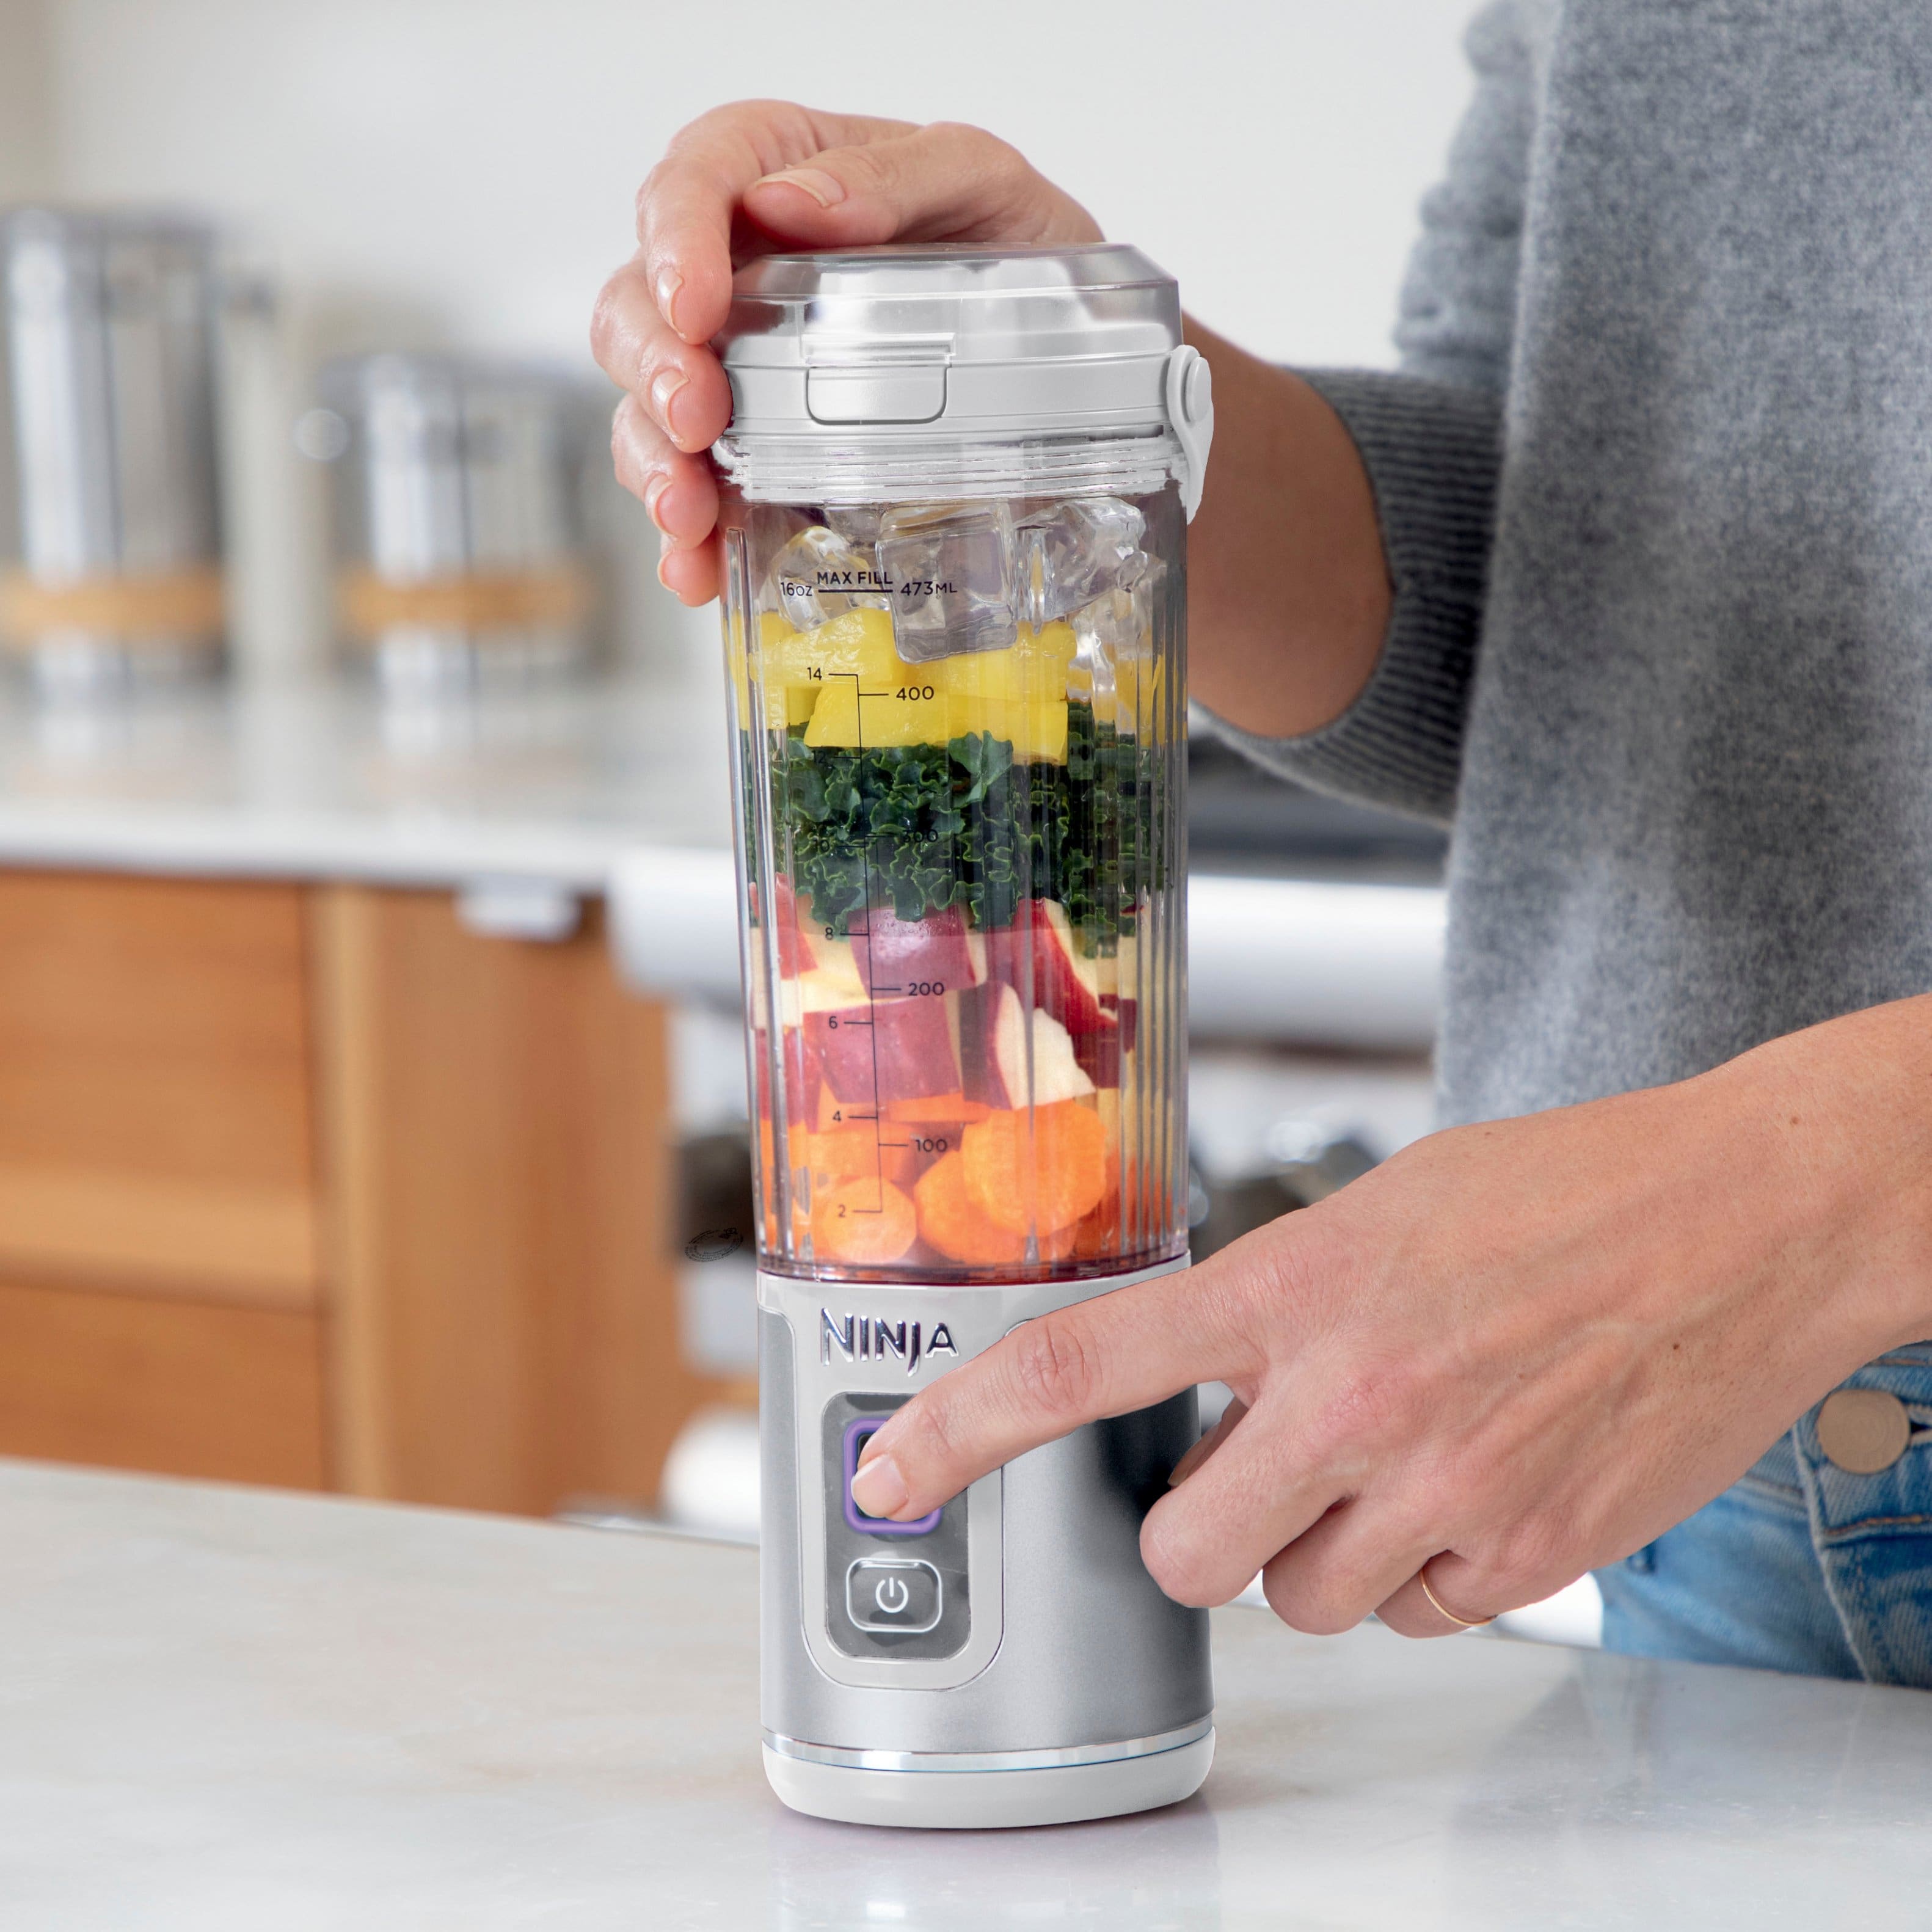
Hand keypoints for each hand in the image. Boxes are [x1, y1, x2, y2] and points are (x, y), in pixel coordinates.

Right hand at [591, 102, 1100, 606]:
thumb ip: (900, 172)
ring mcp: (737, 369)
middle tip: (697, 420)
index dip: (673, 241)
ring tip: (689, 512)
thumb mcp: (985, 183)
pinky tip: (699, 567)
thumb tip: (792, 203)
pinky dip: (690, 537)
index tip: (695, 305)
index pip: (690, 182)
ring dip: (654, 462)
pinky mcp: (757, 455)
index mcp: (775, 174)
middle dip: (655, 368)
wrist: (1064, 354)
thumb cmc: (1012, 245)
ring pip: (647, 406)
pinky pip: (696, 491)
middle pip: (638, 306)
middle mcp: (735, 272)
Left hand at [850, 1001, 1931, 1634]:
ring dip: (1320, 1555)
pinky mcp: (1532, 1551)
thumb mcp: (1382, 1207)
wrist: (1744, 1218)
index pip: (1083, 1364)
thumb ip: (1277, 1302)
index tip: (892, 1473)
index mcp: (1297, 1283)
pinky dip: (1426, 1573)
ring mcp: (1445, 1485)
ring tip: (1392, 1462)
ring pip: (1302, 1604)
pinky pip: (1421, 1618)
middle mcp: (1354, 1396)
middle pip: (1188, 1557)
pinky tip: (1475, 1483)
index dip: (963, 1428)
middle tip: (1251, 1475)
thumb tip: (1203, 1383)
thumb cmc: (1561, 1190)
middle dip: (1200, 1534)